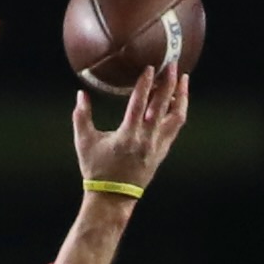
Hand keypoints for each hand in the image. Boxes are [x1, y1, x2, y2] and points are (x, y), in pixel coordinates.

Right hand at [72, 63, 190, 194]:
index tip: (151, 67)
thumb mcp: (84, 143)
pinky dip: (178, 111)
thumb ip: (81, 117)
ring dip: (181, 96)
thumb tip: (80, 94)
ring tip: (182, 80)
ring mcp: (157, 146)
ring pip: (176, 117)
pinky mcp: (162, 152)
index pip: (140, 103)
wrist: (113, 198)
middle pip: (163, 105)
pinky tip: (177, 100)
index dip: (145, 83)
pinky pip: (175, 127)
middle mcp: (146, 139)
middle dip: (169, 83)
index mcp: (127, 135)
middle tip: (172, 64)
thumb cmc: (97, 170)